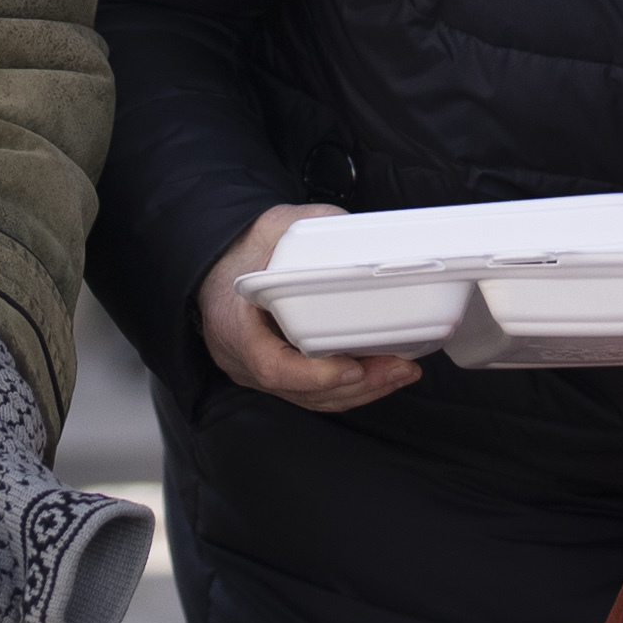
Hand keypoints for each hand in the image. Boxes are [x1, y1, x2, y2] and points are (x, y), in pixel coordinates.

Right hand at [201, 202, 421, 414]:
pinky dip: (350, 388)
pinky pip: (314, 393)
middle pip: (302, 389)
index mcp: (232, 320)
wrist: (222, 260)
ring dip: (361, 390)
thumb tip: (364, 235)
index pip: (269, 364)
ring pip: (312, 397)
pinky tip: (382, 375)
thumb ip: (316, 228)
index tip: (352, 368)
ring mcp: (256, 371)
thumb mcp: (276, 225)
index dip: (313, 375)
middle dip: (356, 385)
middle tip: (399, 367)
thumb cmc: (247, 245)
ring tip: (401, 371)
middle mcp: (240, 356)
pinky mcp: (278, 375)